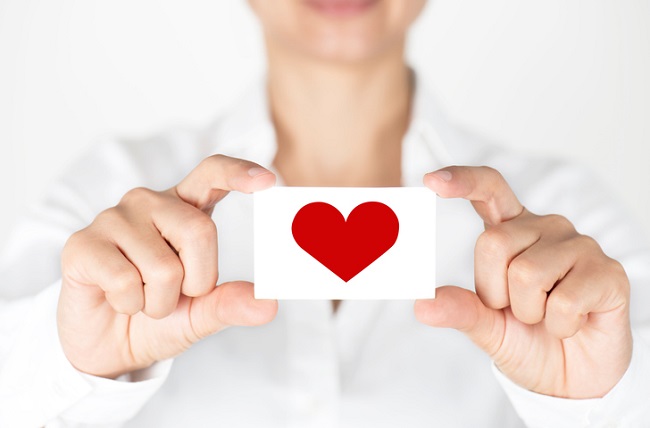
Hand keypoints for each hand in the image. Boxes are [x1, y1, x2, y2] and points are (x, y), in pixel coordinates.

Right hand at [58, 155, 277, 378]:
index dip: (237, 173)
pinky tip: (116, 299)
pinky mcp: (83, 243)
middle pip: (200, 231)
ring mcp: (114, 218)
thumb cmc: (159, 318)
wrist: (108, 346)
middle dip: (196, 282)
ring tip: (141, 299)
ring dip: (158, 303)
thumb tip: (269, 305)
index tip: (268, 180)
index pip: (211, 175)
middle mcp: (150, 203)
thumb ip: (231, 304)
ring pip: (162, 267)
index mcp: (185, 209)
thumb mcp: (201, 313)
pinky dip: (129, 305)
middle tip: (173, 295)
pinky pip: (124, 280)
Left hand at [415, 166, 631, 398]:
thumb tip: (422, 305)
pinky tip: (573, 323)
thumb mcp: (485, 326)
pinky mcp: (608, 272)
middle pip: (494, 243)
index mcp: (511, 230)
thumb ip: (459, 310)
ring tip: (547, 316)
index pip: (489, 189)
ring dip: (529, 312)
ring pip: (527, 274)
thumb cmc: (526, 340)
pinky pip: (564, 301)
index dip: (463, 180)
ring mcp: (580, 246)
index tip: (432, 181)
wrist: (571, 376)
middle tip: (518, 309)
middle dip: (495, 292)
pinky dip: (560, 325)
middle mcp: (545, 228)